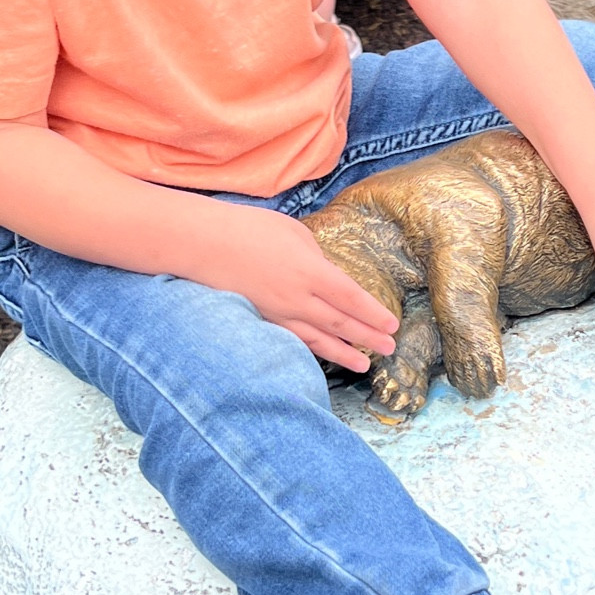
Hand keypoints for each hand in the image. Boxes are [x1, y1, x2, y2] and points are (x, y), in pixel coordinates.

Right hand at [218, 206, 397, 369]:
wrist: (202, 245)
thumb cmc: (249, 229)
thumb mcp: (294, 233)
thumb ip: (316, 258)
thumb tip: (327, 276)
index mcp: (311, 272)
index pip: (351, 299)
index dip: (373, 315)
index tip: (392, 325)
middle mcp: (298, 299)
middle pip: (340, 324)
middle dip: (368, 338)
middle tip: (390, 349)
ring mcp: (278, 314)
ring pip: (318, 339)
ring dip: (344, 353)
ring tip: (364, 365)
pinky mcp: (262, 320)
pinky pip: (294, 340)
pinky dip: (312, 350)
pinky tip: (323, 356)